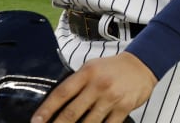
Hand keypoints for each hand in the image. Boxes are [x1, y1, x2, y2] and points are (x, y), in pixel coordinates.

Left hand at [32, 52, 155, 122]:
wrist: (143, 64)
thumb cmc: (114, 68)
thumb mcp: (92, 67)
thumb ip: (76, 83)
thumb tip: (56, 105)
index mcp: (87, 73)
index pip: (61, 94)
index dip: (46, 110)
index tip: (36, 122)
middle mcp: (99, 85)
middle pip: (72, 112)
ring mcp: (112, 97)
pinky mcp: (124, 107)